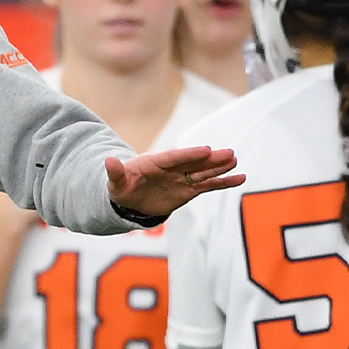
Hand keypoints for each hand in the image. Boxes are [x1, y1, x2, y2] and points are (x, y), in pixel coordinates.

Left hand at [105, 145, 243, 218]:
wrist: (130, 199)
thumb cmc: (122, 187)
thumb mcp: (115, 182)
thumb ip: (115, 172)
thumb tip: (108, 161)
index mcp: (154, 162)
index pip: (174, 157)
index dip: (189, 154)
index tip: (205, 150)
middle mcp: (172, 168)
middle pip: (193, 163)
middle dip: (210, 159)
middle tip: (228, 153)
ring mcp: (182, 178)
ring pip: (204, 172)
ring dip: (219, 168)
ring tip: (235, 161)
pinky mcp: (189, 189)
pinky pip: (208, 186)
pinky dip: (223, 182)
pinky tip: (240, 178)